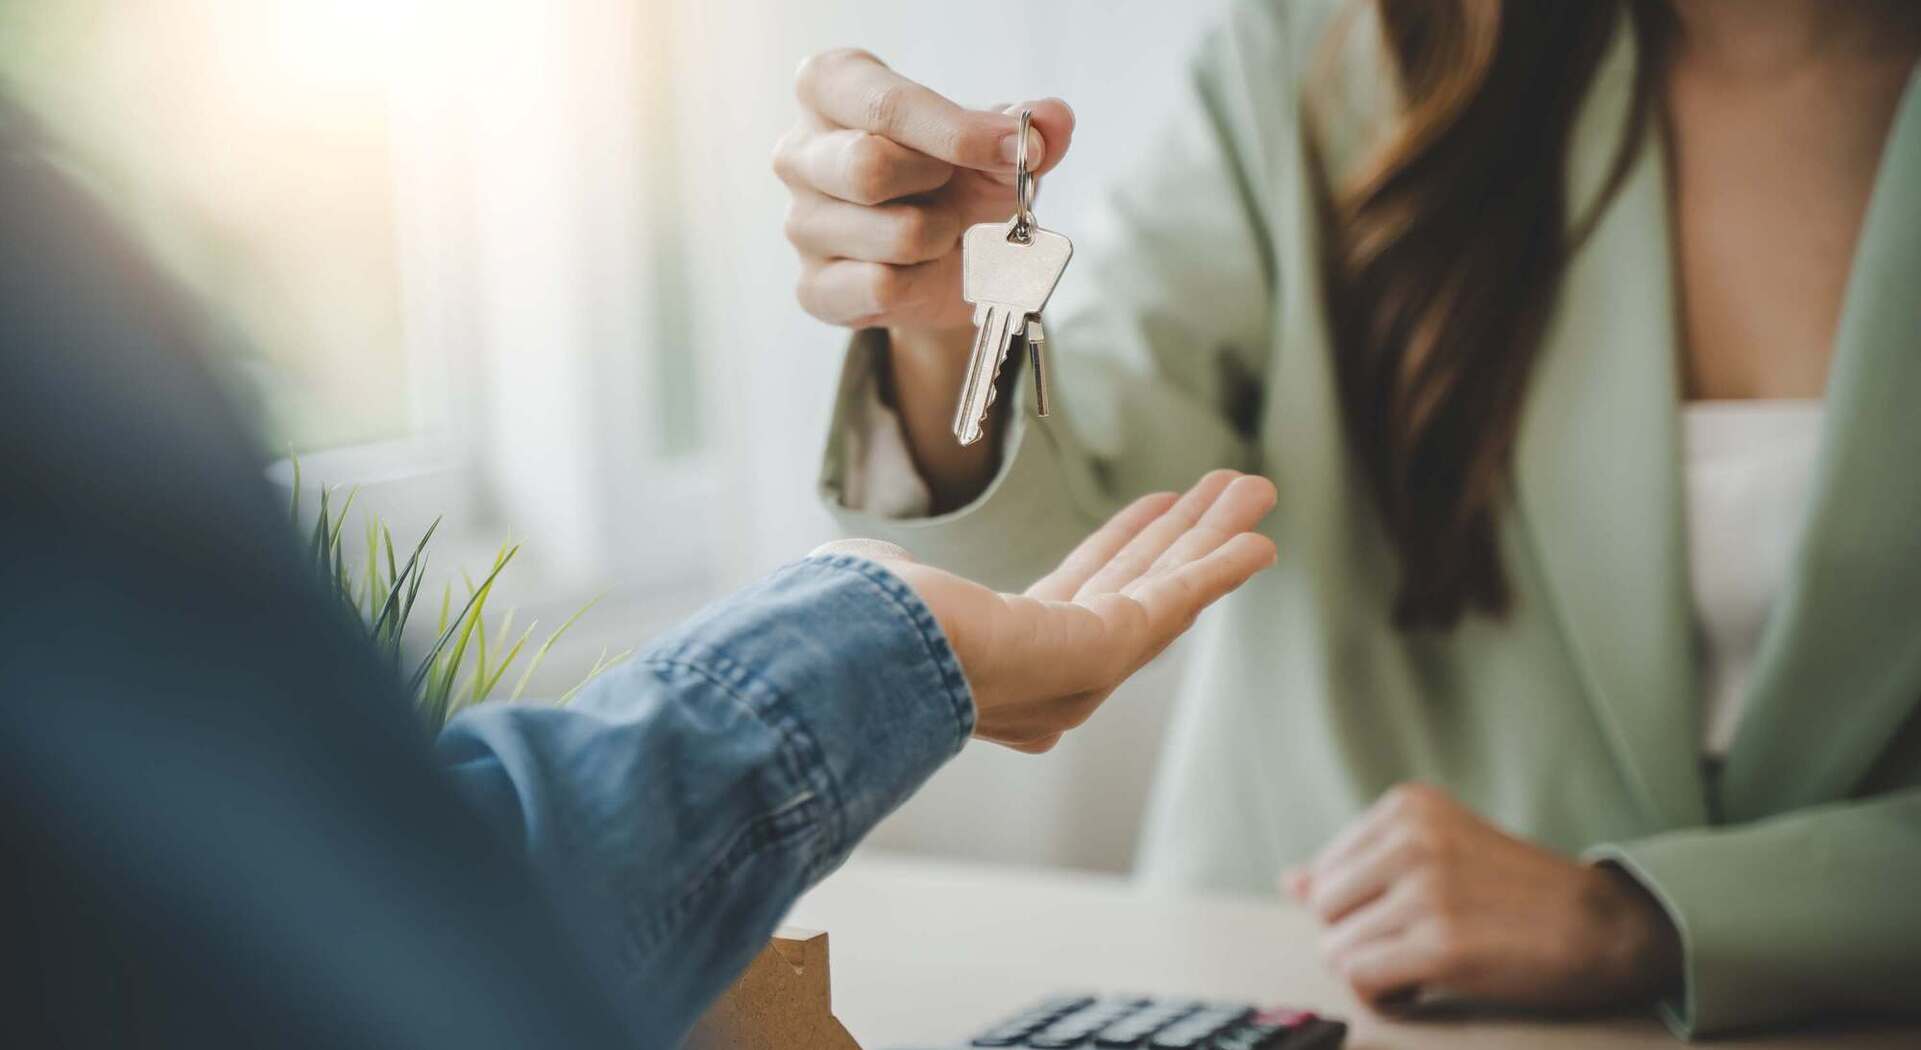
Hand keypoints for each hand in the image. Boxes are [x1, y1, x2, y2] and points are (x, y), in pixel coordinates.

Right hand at [774, 48, 1075, 334]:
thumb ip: (1025, 126)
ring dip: (943, 237)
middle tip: (956, 188)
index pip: (885, 105)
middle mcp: (799, 152)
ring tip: (940, 231)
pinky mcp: (813, 288)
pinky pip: (882, 288)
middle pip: (867, 167)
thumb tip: (1052, 121)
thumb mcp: (994, 143)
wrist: (950, 259)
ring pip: (892, 236)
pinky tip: (920, 270)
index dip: (959, 132)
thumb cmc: (955, 179)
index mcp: (830, 88)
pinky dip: (925, 283)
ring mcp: (800, 224)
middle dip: (941, 185)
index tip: (1019, 151)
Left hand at [818, 470, 1274, 751]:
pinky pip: (1178, 597)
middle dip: (1184, 535)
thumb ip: (902, 583)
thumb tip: (873, 568)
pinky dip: (1220, 565)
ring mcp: (1087, 666)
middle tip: (1228, 490)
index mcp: (1009, 658)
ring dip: (1214, 537)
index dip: (1124, 545)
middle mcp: (1057, 674)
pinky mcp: (1110, 647)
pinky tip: (1259, 541)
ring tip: (1255, 490)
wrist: (873, 655)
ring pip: (1166, 585)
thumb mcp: (889, 594)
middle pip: (1138, 584)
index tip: (1155, 507)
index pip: (1082, 590)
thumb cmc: (860, 631)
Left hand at [1283, 783, 1681, 1011]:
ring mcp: (1426, 890)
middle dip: (1358, 939)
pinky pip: (1361, 980)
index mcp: (1408, 807)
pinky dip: (1382, 995)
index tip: (1407, 917)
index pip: (1326, 871)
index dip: (1359, 909)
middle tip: (1411, 947)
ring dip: (1372, 972)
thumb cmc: (1516, 895)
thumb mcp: (1439, 853)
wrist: (1604, 927)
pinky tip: (1419, 989)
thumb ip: (1361, 865)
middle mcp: (1411, 838)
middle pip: (1324, 909)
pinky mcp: (1440, 945)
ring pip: (1336, 949)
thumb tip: (1290, 882)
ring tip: (1420, 968)